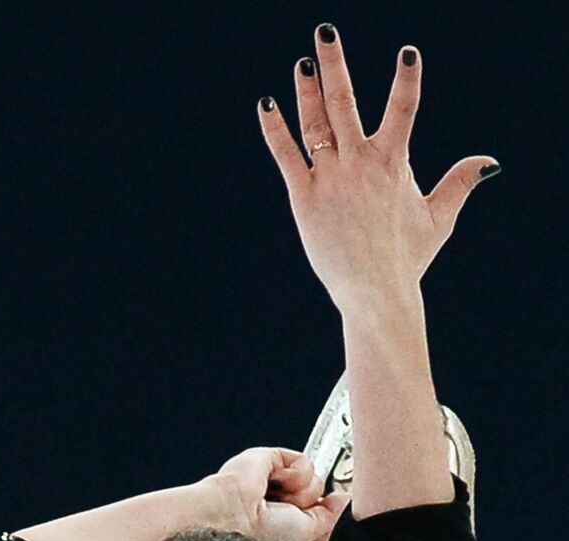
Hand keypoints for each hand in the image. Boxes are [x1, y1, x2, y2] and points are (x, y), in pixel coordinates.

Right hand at [206, 446, 350, 540]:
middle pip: (318, 494)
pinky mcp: (269, 459)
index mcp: (283, 522)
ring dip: (304, 492)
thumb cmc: (260, 534)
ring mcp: (274, 480)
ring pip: (314, 478)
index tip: (321, 525)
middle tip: (295, 513)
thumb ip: (330, 517)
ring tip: (282, 499)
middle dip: (314, 504)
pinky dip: (296, 474)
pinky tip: (279, 483)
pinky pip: (303, 461)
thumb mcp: (308, 532)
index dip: (323, 515)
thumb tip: (345, 501)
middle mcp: (278, 501)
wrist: (233, 518)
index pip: (316, 512)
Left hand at [258, 23, 500, 311]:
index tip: (408, 52)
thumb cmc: (406, 259)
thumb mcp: (438, 219)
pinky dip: (276, 129)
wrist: (375, 292)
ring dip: (307, 91)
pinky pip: (287, 156)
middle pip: (346, 103)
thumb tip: (489, 162)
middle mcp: (361, 164)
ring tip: (303, 64)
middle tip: (325, 32)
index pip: (403, 110)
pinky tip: (266, 104)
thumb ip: (459, 184)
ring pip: (315, 124)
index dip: (406, 80)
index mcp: (393, 164)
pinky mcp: (305, 198)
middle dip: (335, 65)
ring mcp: (331, 179)